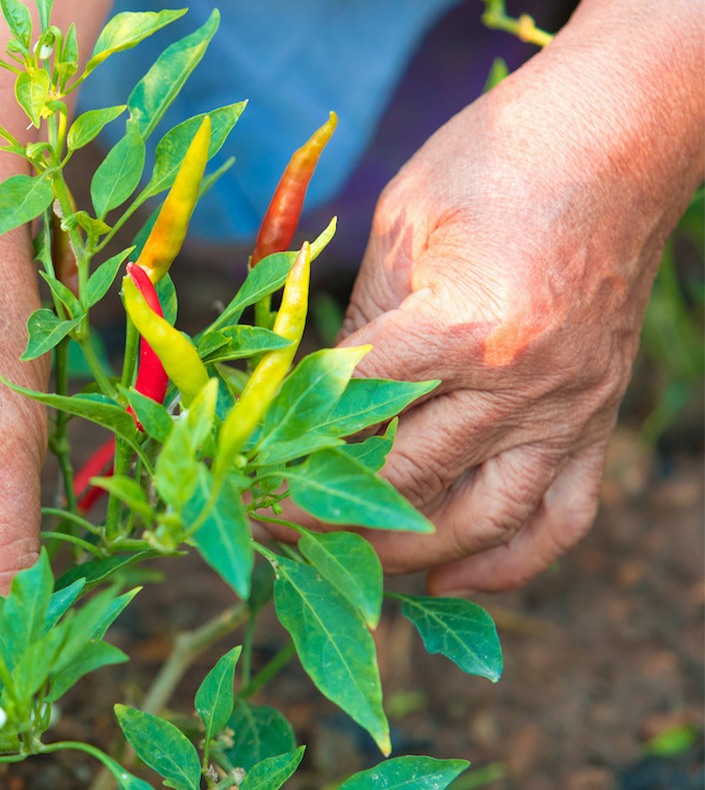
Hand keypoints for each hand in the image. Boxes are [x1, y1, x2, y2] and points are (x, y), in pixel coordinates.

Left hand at [265, 0, 701, 592]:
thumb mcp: (402, 225)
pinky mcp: (597, 413)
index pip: (352, 414)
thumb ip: (360, 323)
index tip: (241, 481)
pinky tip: (457, 581)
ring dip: (409, 555)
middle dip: (329, 515)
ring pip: (484, 517)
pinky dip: (512, 560)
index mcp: (460, 326)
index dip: (286, 452)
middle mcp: (524, 383)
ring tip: (348, 570)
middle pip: (408, 478)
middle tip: (272, 533)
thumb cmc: (500, 159)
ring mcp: (571, 406)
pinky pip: (564, 514)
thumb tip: (311, 395)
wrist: (620, 134)